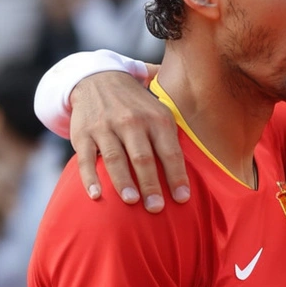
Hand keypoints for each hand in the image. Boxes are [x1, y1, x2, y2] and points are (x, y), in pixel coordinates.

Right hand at [70, 69, 188, 212]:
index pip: (170, 151)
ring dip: (123, 181)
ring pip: (115, 158)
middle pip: (143, 157)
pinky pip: (85, 159)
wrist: (98, 78)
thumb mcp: (160, 110)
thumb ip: (174, 137)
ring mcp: (105, 127)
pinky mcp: (83, 134)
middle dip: (151, 184)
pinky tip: (96, 195)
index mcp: (156, 118)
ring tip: (132, 201)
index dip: (177, 176)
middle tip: (156, 208)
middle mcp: (131, 122)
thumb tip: (202, 167)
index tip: (182, 198)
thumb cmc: (137, 106)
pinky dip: (90, 178)